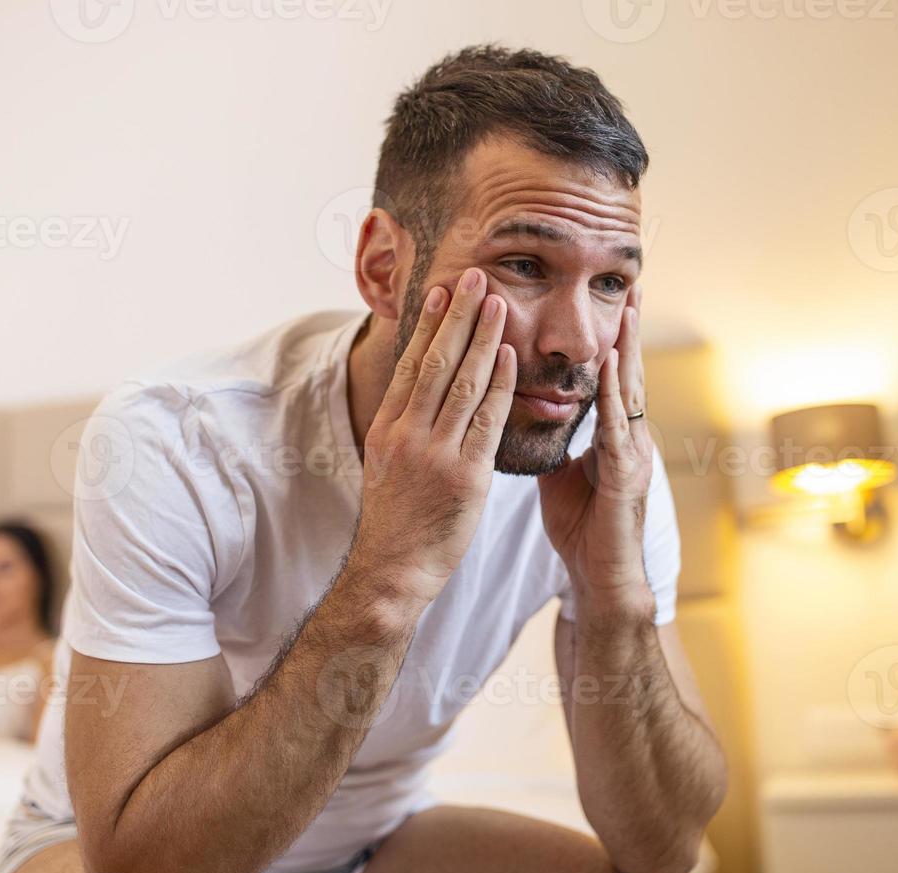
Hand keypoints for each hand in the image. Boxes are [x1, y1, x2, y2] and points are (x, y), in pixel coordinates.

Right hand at [349, 267, 516, 607]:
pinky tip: (510, 357)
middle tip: (476, 276)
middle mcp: (407, 434)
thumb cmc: (395, 522)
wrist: (391, 571)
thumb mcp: (388, 466)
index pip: (411, 364)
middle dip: (458, 315)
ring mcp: (435, 454)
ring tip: (498, 302)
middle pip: (435, 362)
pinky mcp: (464, 477)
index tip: (444, 291)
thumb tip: (422, 395)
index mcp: (387, 429)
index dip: (429, 325)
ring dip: (483, 338)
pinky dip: (497, 385)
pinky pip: (485, 422)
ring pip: (462, 383)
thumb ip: (407, 428)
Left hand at [537, 285, 654, 609]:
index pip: (609, 379)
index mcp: (612, 437)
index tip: (611, 301)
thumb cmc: (582, 527)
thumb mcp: (560, 473)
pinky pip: (617, 430)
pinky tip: (608, 369)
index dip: (611, 340)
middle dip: (629, 331)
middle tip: (632, 284)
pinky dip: (612, 398)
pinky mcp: (626, 479)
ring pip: (628, 395)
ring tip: (628, 312)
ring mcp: (633, 457)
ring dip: (628, 352)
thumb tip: (527, 412)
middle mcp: (628, 440)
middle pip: (627, 375)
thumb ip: (552, 441)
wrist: (599, 578)